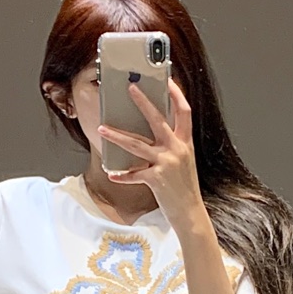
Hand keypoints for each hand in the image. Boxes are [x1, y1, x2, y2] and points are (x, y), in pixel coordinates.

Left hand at [97, 76, 204, 231]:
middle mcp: (177, 149)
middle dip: (143, 102)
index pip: (184, 112)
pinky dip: (122, 175)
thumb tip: (152, 135)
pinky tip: (112, 174)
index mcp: (185, 143)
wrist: (190, 212)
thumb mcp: (184, 162)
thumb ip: (172, 146)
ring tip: (102, 128)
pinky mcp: (156, 178)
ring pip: (136, 144)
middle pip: (158, 119)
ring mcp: (166, 163)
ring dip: (117, 136)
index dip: (177, 95)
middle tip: (130, 88)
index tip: (168, 80)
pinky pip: (134, 174)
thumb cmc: (184, 188)